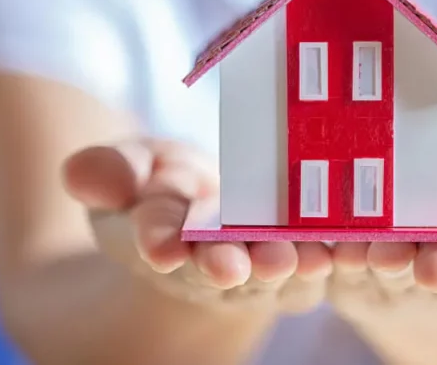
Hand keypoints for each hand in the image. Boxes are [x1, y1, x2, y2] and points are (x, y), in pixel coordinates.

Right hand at [62, 138, 332, 313]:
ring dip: (289, 266)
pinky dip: (338, 252)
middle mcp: (213, 261)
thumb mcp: (131, 166)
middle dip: (227, 265)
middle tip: (234, 266)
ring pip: (276, 271)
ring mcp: (262, 262)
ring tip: (303, 261)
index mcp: (163, 238)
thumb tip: (83, 175)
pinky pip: (323, 256)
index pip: (157, 241)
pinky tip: (353, 246)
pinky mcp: (306, 253)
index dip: (158, 242)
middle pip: (220, 266)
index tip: (159, 245)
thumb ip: (110, 171)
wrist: (208, 210)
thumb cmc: (163, 184)